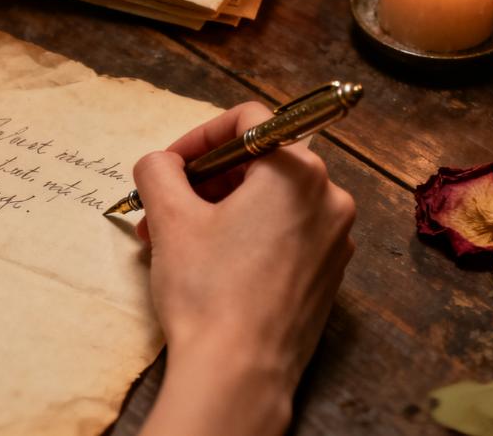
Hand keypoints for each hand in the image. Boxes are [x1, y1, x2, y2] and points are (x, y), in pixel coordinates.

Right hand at [134, 102, 355, 435]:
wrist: (239, 371)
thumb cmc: (209, 291)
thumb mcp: (169, 217)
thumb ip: (158, 169)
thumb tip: (161, 163)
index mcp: (297, 171)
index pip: (246, 122)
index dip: (198, 137)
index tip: (169, 164)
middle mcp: (328, 198)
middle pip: (258, 162)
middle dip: (204, 181)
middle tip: (163, 206)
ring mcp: (333, 238)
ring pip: (269, 201)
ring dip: (219, 210)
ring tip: (174, 239)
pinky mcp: (327, 273)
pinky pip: (283, 233)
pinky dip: (245, 235)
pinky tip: (209, 262)